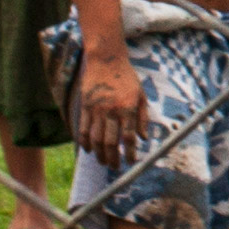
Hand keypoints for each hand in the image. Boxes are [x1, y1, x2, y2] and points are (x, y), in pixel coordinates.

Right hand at [73, 53, 152, 171]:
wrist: (106, 60)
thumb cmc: (127, 78)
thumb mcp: (141, 95)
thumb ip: (143, 118)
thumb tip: (144, 139)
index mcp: (128, 108)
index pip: (129, 137)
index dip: (130, 153)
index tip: (131, 162)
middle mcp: (111, 111)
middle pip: (110, 142)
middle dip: (113, 159)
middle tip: (115, 167)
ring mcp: (96, 109)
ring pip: (95, 139)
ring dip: (98, 154)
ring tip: (103, 162)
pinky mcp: (85, 107)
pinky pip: (83, 129)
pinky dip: (84, 142)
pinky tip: (88, 150)